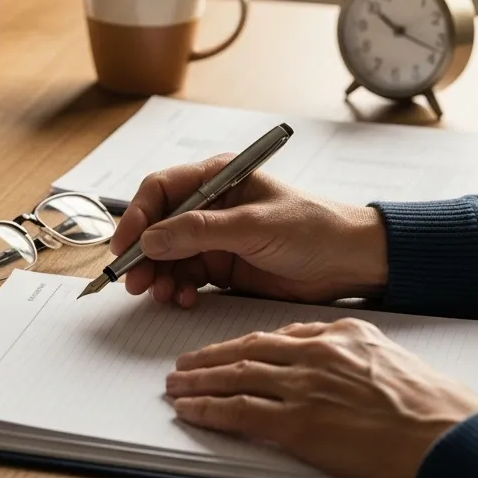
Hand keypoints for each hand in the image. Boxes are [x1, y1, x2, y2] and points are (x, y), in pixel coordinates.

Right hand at [109, 155, 387, 306]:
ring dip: (158, 275)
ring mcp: (215, 238)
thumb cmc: (315, 228)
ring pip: (168, 256)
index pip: (161, 190)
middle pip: (158, 226)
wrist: (352, 263)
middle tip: (134, 281)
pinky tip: (183, 298)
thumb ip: (201, 232)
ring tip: (161, 294)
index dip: (138, 217)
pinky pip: (185, 276)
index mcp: (218, 178)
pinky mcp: (223, 267)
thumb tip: (151, 240)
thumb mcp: (255, 226)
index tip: (125, 246)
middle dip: (143, 254)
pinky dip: (178, 289)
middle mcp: (211, 206)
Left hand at [167, 318, 477, 477]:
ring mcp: (304, 388)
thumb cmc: (433, 408)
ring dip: (199, 383)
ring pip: (236, 377)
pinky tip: (191, 411)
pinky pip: (239, 413)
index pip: (277, 334)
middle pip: (247, 350)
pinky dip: (209, 411)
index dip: (242, 343)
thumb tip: (329, 361)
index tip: (225, 349)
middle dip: (210, 358)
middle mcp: (317, 354)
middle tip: (184, 365)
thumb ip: (354, 354)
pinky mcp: (298, 424)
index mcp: (342, 334)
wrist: (449, 438)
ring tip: (177, 386)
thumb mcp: (392, 359)